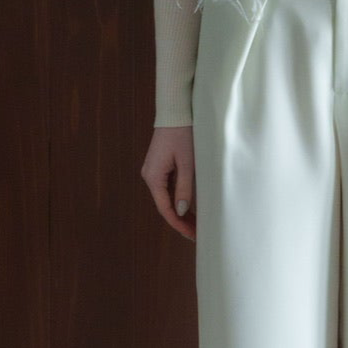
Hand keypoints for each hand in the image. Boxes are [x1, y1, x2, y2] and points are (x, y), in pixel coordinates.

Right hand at [142, 125, 195, 241]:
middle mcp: (150, 176)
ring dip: (180, 212)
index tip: (191, 235)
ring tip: (196, 225)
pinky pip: (168, 188)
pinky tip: (190, 208)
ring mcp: (154, 171)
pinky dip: (179, 199)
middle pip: (165, 206)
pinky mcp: (160, 167)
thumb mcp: (187, 163)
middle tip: (197, 234)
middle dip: (181, 221)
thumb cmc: (183, 134)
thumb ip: (184, 188)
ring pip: (167, 198)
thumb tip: (181, 212)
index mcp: (153, 177)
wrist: (175, 112)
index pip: (165, 209)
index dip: (178, 224)